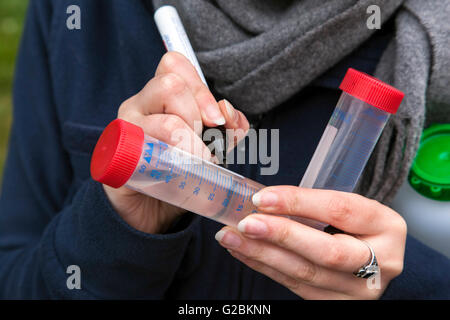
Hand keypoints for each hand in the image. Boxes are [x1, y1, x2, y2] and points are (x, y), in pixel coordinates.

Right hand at [104, 52, 248, 233]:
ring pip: (165, 121)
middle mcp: (138, 106)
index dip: (201, 87)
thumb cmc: (178, 171)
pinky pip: (146, 152)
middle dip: (199, 115)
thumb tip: (230, 114)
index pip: (174, 64)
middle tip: (206, 145)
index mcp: (158, 97)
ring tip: (196, 162)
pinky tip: (176, 172)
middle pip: (171, 85)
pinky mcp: (117, 159)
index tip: (217, 119)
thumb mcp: (210, 147)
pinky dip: (171, 162)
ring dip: (191, 144)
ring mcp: (124, 130)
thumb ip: (226, 130)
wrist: (150, 210)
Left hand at [215, 186, 406, 298]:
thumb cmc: (354, 228)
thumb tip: (262, 202)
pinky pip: (294, 286)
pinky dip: (265, 267)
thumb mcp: (348, 210)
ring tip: (231, 237)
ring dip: (262, 254)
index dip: (298, 202)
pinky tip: (243, 252)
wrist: (373, 261)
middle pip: (326, 251)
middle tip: (246, 223)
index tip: (262, 198)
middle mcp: (380, 262)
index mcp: (384, 225)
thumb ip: (314, 206)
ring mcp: (358, 290)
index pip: (340, 210)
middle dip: (280, 235)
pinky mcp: (336, 304)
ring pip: (305, 273)